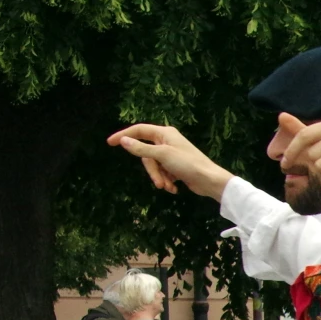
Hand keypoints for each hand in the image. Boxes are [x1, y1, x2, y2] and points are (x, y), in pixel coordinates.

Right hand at [106, 123, 232, 199]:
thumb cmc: (188, 164)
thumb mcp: (162, 156)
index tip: (110, 143)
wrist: (210, 181)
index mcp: (164, 133)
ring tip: (168, 187)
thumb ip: (141, 149)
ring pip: (154, 165)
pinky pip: (163, 172)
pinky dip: (166, 181)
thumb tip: (123, 140)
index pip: (138, 131)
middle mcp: (167, 141)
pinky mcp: (176, 167)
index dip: (123, 135)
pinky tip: (174, 188)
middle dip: (152, 171)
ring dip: (160, 178)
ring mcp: (171, 154)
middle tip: (159, 182)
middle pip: (146, 154)